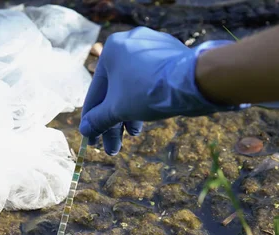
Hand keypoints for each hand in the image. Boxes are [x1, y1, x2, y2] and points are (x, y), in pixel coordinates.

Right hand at [79, 27, 239, 154]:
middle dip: (115, 121)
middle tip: (113, 147)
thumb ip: (99, 119)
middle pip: (116, 90)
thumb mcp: (117, 109)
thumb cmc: (147, 91)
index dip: (92, 118)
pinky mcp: (170, 55)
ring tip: (134, 135)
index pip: (96, 91)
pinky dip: (145, 100)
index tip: (93, 138)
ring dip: (130, 114)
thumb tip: (86, 130)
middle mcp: (130, 43)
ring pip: (134, 86)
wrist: (192, 81)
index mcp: (112, 50)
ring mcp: (152, 47)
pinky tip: (146, 119)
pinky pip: (150, 81)